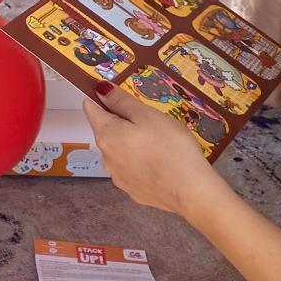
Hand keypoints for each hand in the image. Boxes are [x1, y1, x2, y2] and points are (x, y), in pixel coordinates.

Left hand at [82, 85, 223, 215]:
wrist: (190, 191)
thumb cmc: (171, 146)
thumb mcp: (148, 115)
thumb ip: (121, 101)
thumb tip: (99, 89)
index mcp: (106, 135)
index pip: (91, 108)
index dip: (102, 98)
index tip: (121, 96)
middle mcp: (105, 158)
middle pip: (106, 131)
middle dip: (122, 122)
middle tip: (150, 121)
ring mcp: (118, 177)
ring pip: (119, 151)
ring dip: (130, 143)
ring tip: (158, 143)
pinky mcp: (132, 191)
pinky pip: (131, 169)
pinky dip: (139, 163)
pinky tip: (159, 163)